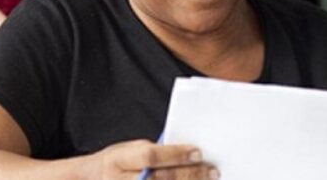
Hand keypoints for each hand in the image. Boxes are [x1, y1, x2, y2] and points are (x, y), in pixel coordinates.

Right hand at [86, 140, 217, 179]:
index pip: (149, 156)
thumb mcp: (126, 151)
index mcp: (117, 160)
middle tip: (211, 170)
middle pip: (161, 179)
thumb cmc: (115, 164)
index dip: (174, 155)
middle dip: (189, 174)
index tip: (197, 152)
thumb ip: (151, 153)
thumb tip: (185, 155)